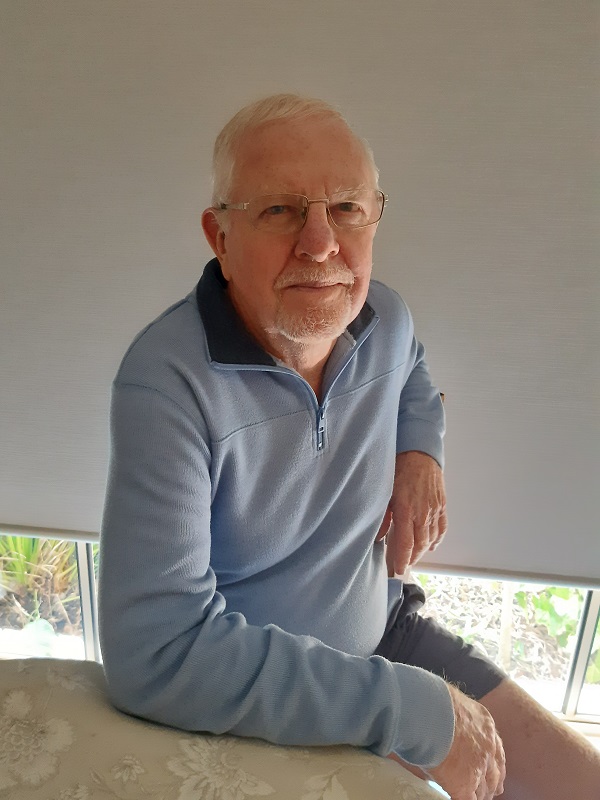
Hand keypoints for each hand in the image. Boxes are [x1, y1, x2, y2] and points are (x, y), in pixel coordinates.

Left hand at [376, 451, 447, 575]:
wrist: (419, 452)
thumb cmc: (399, 468)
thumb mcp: (384, 491)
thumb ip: (381, 516)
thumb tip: (377, 536)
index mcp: (406, 511)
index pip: (405, 543)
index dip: (402, 560)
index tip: (397, 571)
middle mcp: (423, 514)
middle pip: (420, 545)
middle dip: (411, 559)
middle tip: (403, 567)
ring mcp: (435, 510)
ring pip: (431, 539)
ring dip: (422, 551)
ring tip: (413, 558)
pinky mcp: (442, 506)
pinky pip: (442, 528)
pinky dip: (437, 539)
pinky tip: (431, 545)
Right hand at [427, 684, 505, 799]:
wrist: (427, 712)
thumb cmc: (432, 700)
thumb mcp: (454, 703)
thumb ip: (458, 718)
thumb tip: (445, 724)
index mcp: (485, 725)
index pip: (496, 750)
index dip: (493, 763)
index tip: (491, 770)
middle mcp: (488, 748)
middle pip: (495, 774)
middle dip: (492, 784)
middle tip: (487, 791)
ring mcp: (478, 768)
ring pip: (484, 791)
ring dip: (478, 795)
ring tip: (472, 797)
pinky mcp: (464, 784)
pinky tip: (457, 797)